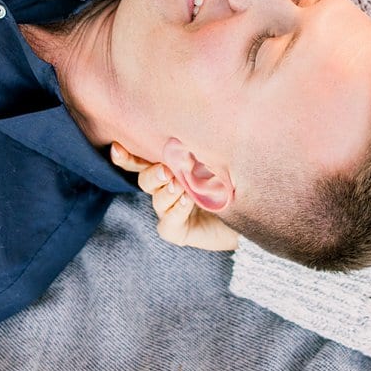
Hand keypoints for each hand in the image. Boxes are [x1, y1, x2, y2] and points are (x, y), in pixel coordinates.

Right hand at [110, 142, 239, 251]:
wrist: (254, 212)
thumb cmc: (235, 182)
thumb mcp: (215, 163)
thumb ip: (196, 154)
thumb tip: (183, 139)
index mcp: (171, 169)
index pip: (142, 162)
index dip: (127, 157)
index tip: (116, 148)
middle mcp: (166, 189)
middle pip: (144, 179)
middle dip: (152, 174)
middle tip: (166, 170)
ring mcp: (169, 211)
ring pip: (156, 199)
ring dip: (167, 191)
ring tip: (181, 186)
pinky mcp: (176, 231)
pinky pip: (167, 222)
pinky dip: (177, 210)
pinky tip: (188, 202)